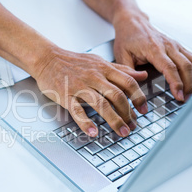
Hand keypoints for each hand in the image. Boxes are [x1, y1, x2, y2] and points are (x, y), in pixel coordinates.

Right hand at [32, 48, 148, 136]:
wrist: (47, 59)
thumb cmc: (73, 62)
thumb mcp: (99, 61)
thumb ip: (121, 70)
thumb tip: (142, 75)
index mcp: (104, 69)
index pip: (128, 83)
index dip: (139, 98)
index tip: (144, 110)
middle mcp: (94, 77)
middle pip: (117, 96)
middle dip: (128, 113)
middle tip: (133, 126)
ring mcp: (79, 87)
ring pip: (101, 104)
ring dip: (113, 120)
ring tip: (121, 132)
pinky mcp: (65, 95)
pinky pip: (77, 110)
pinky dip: (85, 122)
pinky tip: (92, 132)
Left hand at [113, 12, 191, 100]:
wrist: (132, 22)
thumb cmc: (127, 38)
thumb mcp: (121, 55)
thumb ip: (129, 71)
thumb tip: (138, 84)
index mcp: (153, 48)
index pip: (169, 67)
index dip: (176, 83)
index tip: (179, 95)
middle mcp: (168, 46)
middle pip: (185, 66)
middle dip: (189, 84)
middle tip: (186, 99)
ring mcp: (175, 45)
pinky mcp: (179, 47)